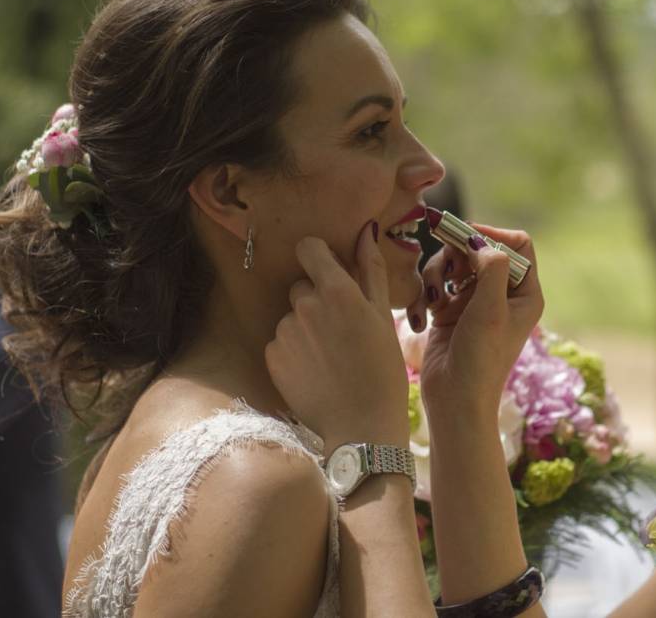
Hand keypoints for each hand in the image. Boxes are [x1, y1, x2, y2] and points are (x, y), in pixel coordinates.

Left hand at [264, 223, 408, 446]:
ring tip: (330, 356)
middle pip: (302, 286)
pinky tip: (316, 371)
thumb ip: (371, 269)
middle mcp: (305, 305)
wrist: (362, 426)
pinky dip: (294, 352)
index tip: (327, 270)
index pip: (308, 248)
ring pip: (292, 316)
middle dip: (317, 298)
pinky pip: (280, 342)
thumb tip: (365, 230)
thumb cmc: (382, 369)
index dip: (317, 256)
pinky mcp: (272, 357)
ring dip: (306, 328)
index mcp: (337, 290)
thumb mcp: (383, 316)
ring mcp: (285, 332)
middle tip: (341, 329)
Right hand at [418, 223, 543, 422]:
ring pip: (455, 263)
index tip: (465, 237)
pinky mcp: (451, 311)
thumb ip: (491, 268)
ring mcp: (476, 302)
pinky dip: (429, 292)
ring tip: (434, 297)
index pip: (517, 245)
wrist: (455, 400)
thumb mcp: (491, 309)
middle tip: (447, 268)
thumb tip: (479, 240)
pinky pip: (438, 283)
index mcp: (525, 293)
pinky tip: (424, 314)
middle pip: (480, 249)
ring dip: (439, 273)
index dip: (492, 236)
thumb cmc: (481, 359)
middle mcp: (503, 294)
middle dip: (459, 254)